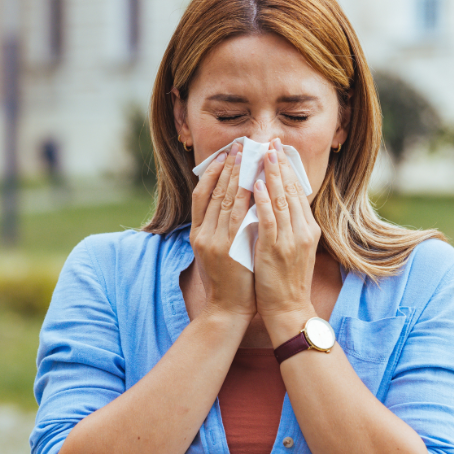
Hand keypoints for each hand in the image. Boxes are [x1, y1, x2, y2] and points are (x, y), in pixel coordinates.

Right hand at [190, 140, 255, 319]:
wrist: (228, 308)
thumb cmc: (229, 280)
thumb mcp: (218, 251)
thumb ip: (222, 228)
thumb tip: (236, 201)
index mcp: (197, 233)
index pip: (201, 194)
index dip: (212, 172)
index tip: (225, 154)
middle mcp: (202, 233)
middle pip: (214, 191)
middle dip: (228, 166)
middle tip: (240, 145)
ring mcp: (213, 240)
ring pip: (225, 199)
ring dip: (238, 174)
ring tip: (248, 155)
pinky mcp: (226, 248)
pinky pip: (237, 216)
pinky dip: (246, 197)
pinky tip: (255, 182)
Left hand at [251, 140, 321, 344]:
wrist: (288, 309)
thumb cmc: (286, 280)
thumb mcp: (294, 248)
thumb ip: (289, 226)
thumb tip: (276, 202)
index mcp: (308, 229)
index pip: (297, 192)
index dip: (287, 169)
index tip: (279, 150)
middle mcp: (302, 230)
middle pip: (290, 190)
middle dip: (280, 164)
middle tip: (271, 142)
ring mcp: (290, 239)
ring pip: (280, 199)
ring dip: (270, 175)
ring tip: (262, 154)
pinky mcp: (275, 249)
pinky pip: (268, 219)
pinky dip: (262, 200)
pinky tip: (255, 185)